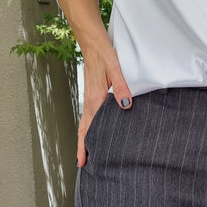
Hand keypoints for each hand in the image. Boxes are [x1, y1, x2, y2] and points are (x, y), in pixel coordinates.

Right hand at [77, 46, 131, 166]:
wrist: (93, 42)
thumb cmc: (104, 54)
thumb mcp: (115, 69)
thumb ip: (121, 87)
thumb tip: (125, 105)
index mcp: (95, 99)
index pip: (87, 128)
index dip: (84, 146)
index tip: (82, 162)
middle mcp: (90, 101)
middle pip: (84, 129)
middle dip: (83, 147)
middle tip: (84, 164)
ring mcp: (90, 97)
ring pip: (86, 122)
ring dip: (86, 137)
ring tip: (89, 151)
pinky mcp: (94, 92)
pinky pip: (90, 114)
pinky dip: (90, 126)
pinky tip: (97, 128)